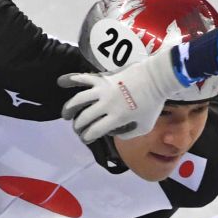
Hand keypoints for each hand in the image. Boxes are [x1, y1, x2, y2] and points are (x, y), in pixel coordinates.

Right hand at [59, 53, 182, 142]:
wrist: (156, 78)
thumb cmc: (153, 103)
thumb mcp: (145, 126)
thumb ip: (129, 134)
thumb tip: (115, 134)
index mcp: (117, 118)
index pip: (95, 131)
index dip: (87, 137)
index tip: (86, 138)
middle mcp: (107, 104)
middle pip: (85, 118)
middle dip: (78, 126)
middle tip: (78, 128)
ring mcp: (104, 90)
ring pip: (79, 100)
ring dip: (69, 108)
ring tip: (66, 114)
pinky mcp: (104, 78)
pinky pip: (84, 78)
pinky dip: (72, 80)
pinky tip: (61, 82)